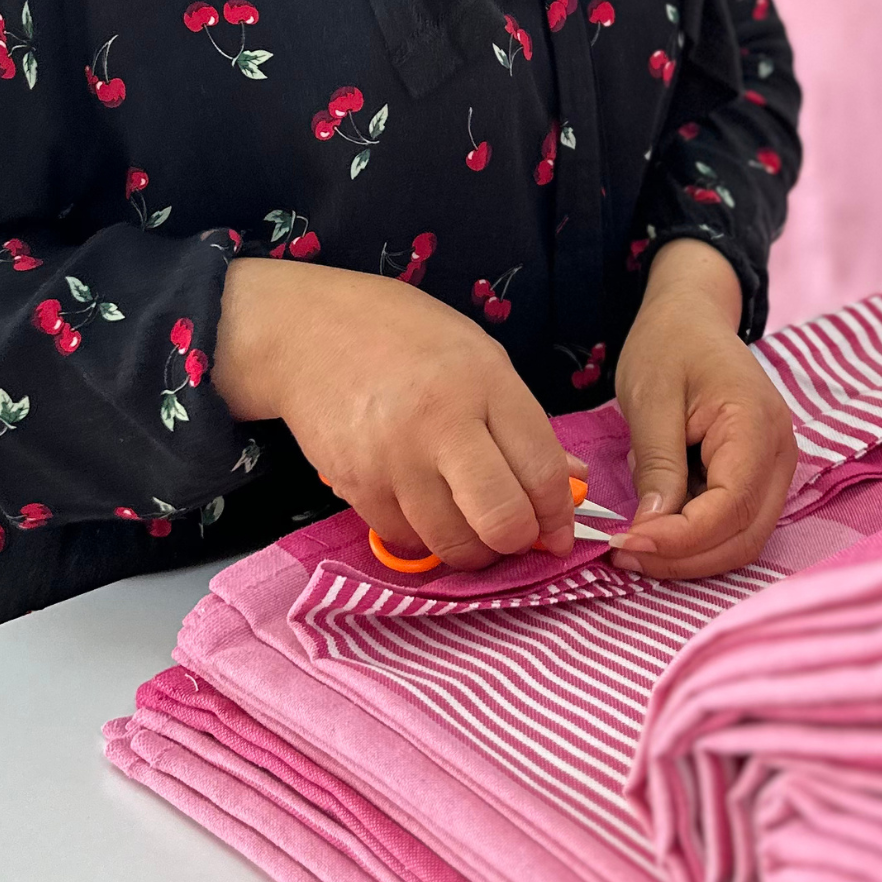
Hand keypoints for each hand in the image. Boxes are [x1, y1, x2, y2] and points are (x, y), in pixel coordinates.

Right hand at [211, 260, 576, 571]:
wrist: (308, 332)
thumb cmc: (405, 336)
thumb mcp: (478, 356)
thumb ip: (525, 422)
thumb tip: (573, 482)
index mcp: (484, 382)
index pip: (541, 470)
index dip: (559, 514)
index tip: (559, 531)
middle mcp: (440, 423)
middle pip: (501, 519)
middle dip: (519, 541)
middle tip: (516, 534)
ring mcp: (393, 459)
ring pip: (453, 543)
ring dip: (473, 549)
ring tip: (473, 526)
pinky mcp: (355, 487)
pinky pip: (406, 540)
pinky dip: (426, 537)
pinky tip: (427, 508)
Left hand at [612, 240, 795, 578]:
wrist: (692, 315)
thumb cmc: (669, 344)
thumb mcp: (651, 397)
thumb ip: (658, 463)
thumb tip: (651, 529)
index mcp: (757, 425)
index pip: (730, 507)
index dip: (681, 539)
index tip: (626, 542)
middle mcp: (779, 454)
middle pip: (744, 536)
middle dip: (684, 558)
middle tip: (624, 554)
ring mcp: (773, 468)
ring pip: (742, 539)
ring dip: (690, 556)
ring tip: (633, 547)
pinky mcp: (756, 476)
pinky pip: (734, 524)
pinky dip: (695, 539)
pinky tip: (653, 529)